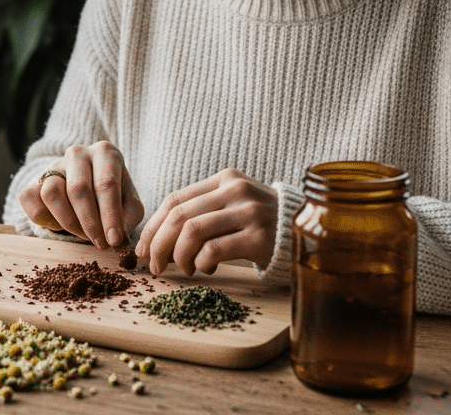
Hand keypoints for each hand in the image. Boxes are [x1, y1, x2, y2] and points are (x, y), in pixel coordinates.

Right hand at [17, 141, 144, 249]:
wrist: (88, 187)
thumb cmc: (112, 195)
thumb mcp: (129, 204)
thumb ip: (127, 220)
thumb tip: (119, 241)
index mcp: (105, 153)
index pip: (106, 184)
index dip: (110, 215)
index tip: (114, 240)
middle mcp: (78, 154)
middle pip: (78, 189)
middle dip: (90, 223)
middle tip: (100, 244)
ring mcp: (53, 166)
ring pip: (51, 193)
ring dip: (68, 222)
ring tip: (83, 234)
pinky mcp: (34, 181)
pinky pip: (30, 199)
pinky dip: (44, 219)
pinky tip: (60, 226)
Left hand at [135, 168, 277, 275]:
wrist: (306, 232)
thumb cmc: (263, 225)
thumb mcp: (234, 206)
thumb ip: (203, 213)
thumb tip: (158, 241)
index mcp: (225, 180)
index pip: (175, 199)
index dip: (153, 226)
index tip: (143, 248)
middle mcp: (235, 191)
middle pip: (179, 215)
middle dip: (159, 244)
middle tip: (154, 266)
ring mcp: (248, 212)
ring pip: (192, 232)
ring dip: (178, 256)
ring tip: (183, 269)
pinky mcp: (259, 237)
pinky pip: (214, 250)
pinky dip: (201, 263)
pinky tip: (206, 270)